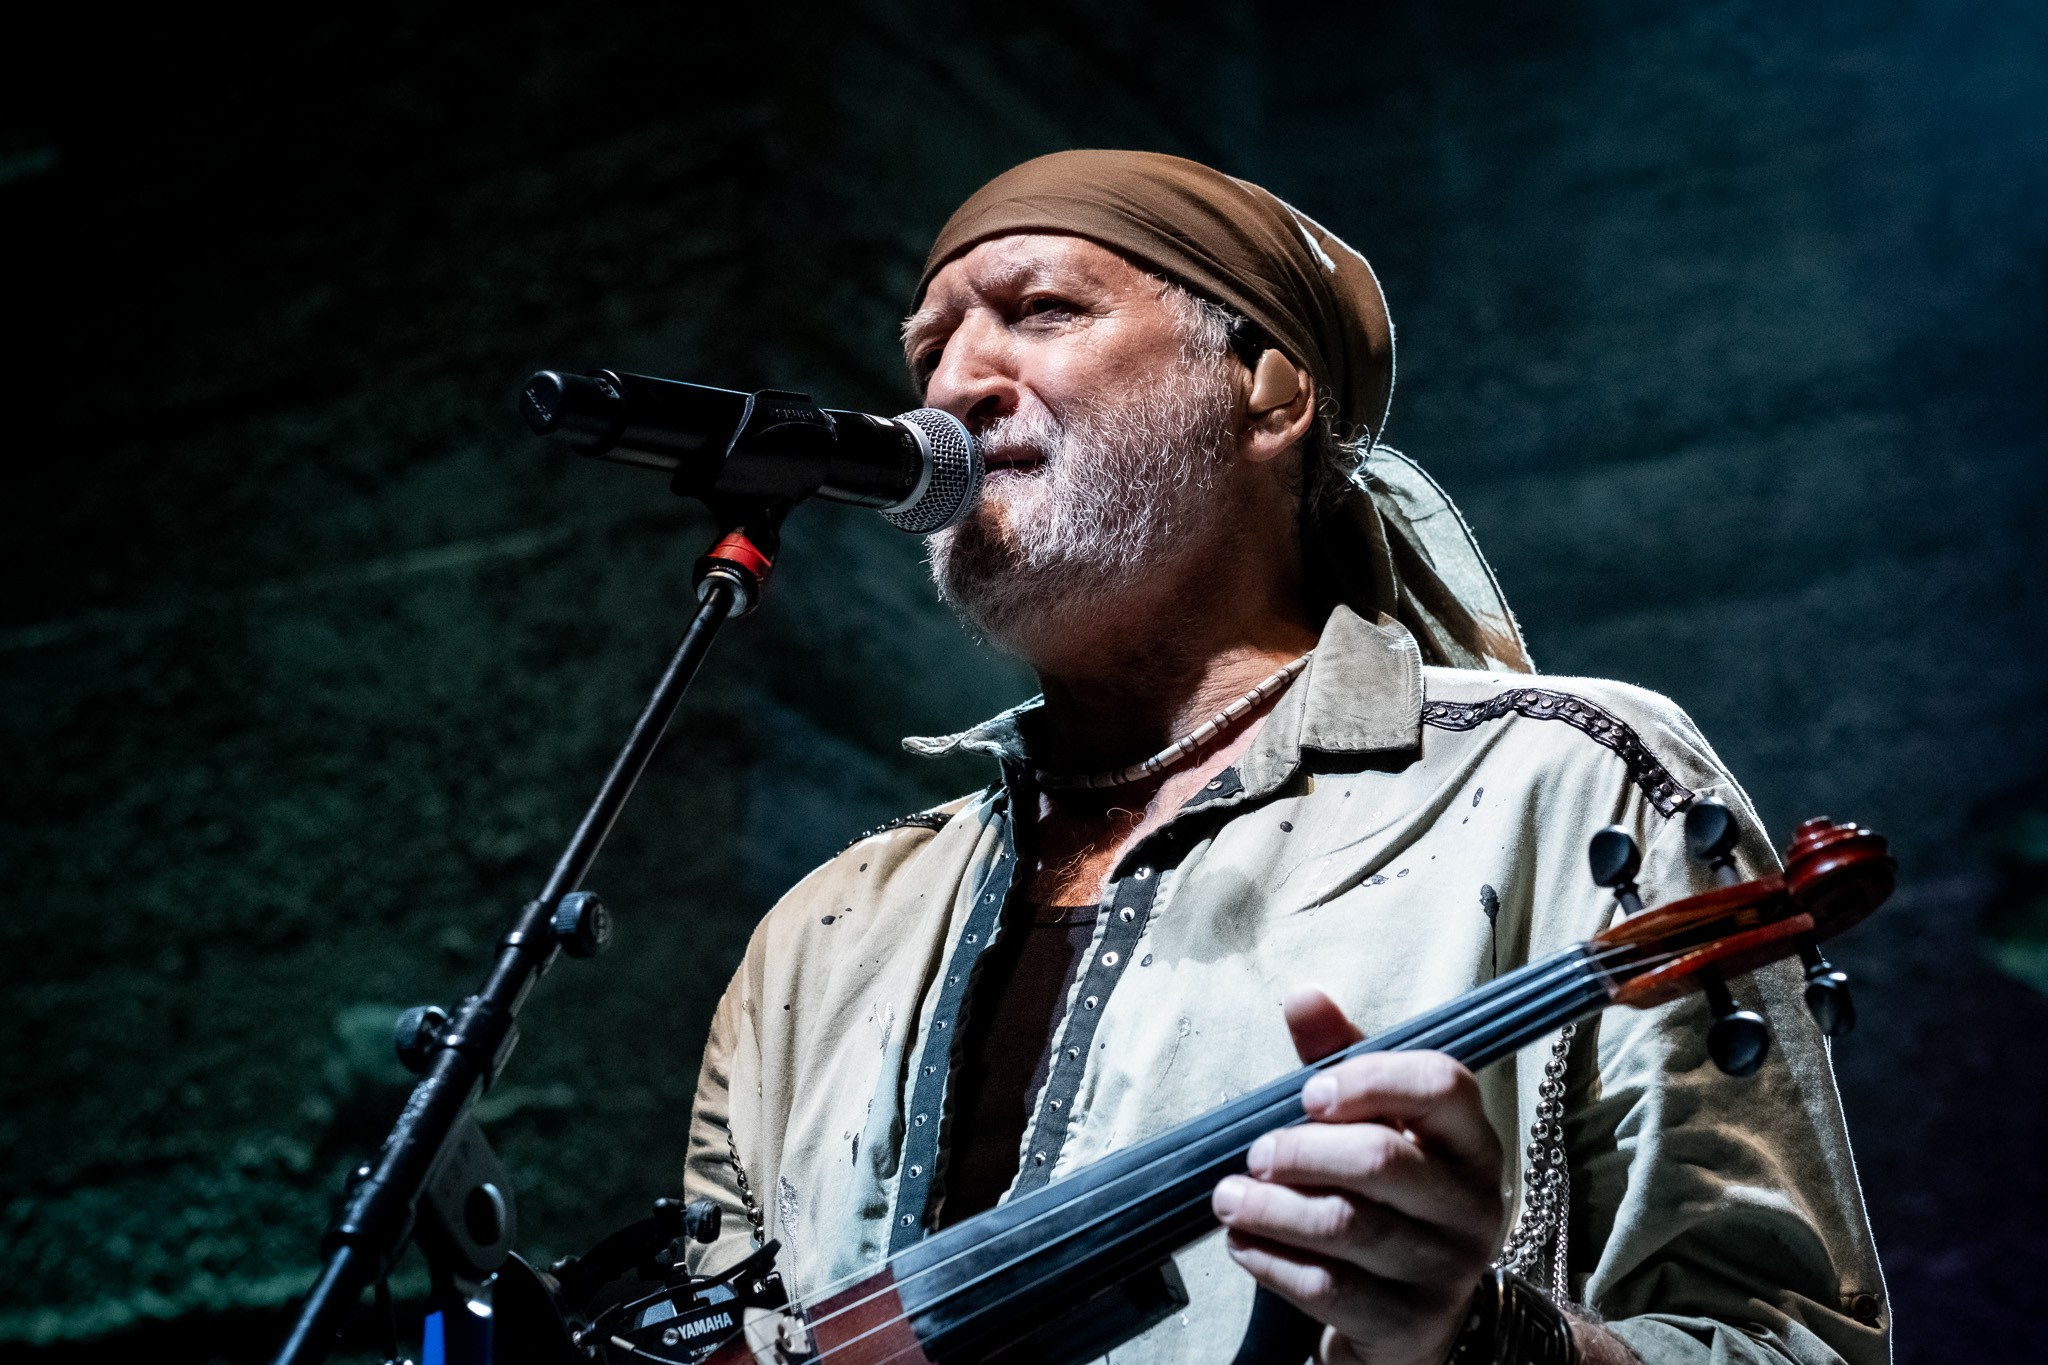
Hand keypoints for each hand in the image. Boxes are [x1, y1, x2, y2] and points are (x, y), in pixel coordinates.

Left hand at [1211, 987, 1505, 1364]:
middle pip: (1382, 1160)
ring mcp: (1445, 1268)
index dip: (1370, 1080)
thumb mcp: (1374, 1124)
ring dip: (1272, 1207)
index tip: (1309, 1093)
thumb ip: (1341, 1060)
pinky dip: (1271, 1260)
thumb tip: (1303, 996)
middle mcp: (1473, 1203)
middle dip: (1301, 1150)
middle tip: (1255, 1154)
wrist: (1419, 1317)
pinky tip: (1242, 1242)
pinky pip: (1328, 1286)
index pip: (1442, 1086)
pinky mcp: (1408, 1324)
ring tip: (1228, 1197)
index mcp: (1471, 1140)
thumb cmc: (1388, 1198)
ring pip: (1347, 1225)